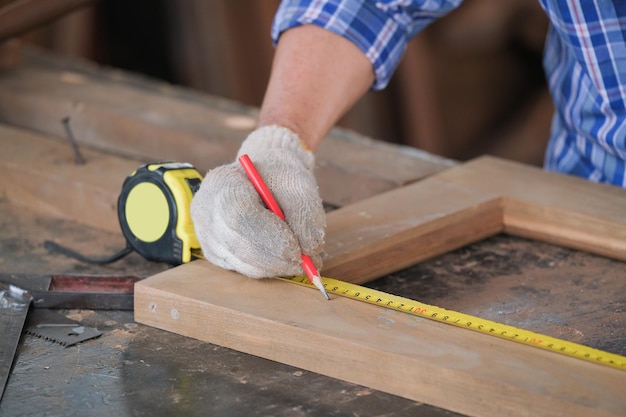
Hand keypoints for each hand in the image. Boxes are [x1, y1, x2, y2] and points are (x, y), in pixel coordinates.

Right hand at [190, 125, 325, 277]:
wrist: (264, 177)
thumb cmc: (279, 176)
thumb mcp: (298, 183)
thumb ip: (306, 212)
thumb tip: (311, 249)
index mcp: (221, 182)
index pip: (238, 215)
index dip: (269, 237)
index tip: (298, 250)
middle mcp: (206, 210)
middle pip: (237, 244)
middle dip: (276, 258)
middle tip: (306, 262)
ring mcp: (208, 235)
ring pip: (242, 262)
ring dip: (276, 266)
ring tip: (302, 257)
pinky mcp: (216, 254)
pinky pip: (243, 270)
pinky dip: (269, 268)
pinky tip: (285, 257)